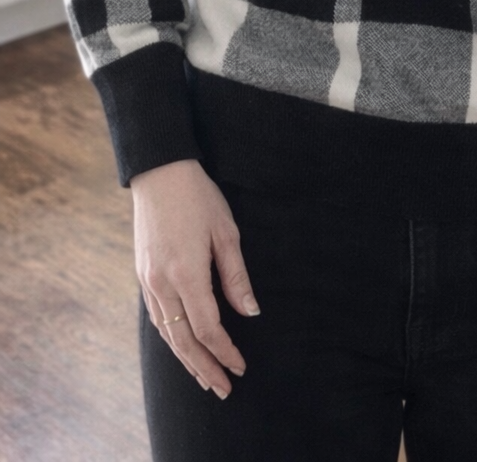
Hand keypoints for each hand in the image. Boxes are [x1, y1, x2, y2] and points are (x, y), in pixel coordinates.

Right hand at [130, 158, 260, 398]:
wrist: (160, 172)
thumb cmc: (199, 197)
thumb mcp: (226, 232)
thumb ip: (236, 276)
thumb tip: (250, 312)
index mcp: (186, 273)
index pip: (208, 327)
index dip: (225, 351)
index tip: (241, 366)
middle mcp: (162, 283)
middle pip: (183, 340)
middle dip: (204, 368)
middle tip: (223, 388)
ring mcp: (148, 280)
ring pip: (166, 333)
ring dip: (186, 359)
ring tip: (204, 377)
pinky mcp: (142, 274)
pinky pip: (156, 317)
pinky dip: (170, 338)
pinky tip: (182, 346)